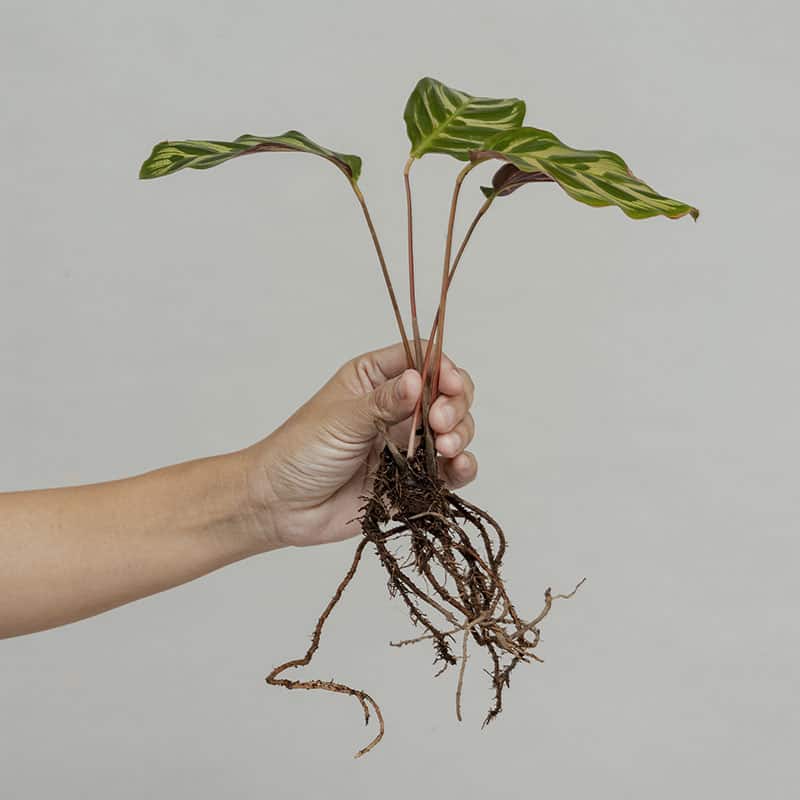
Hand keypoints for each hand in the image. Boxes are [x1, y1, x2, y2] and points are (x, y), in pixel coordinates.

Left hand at [247, 342, 476, 547]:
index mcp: (374, 378)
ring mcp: (407, 443)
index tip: (450, 385)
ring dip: (461, 434)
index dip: (442, 368)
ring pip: (455, 429)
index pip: (421, 358)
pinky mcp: (413, 479)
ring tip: (445, 447)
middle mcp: (396, 407)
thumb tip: (418, 380)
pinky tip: (459, 466)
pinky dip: (463, 466)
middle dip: (454, 404)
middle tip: (439, 423)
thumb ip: (383, 403)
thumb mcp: (341, 420)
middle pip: (447, 392)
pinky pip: (449, 470)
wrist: (280, 507)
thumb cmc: (299, 452)